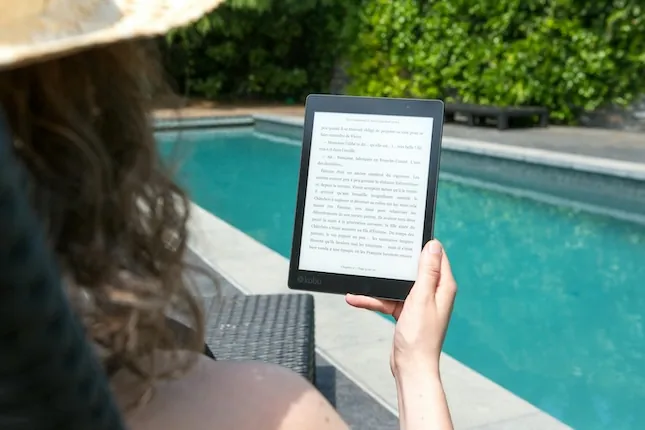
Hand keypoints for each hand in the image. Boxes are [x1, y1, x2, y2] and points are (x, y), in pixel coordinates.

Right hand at [345, 240, 456, 376]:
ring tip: (360, 277)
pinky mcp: (405, 313)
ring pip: (397, 285)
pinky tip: (355, 298)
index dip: (422, 245)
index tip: (405, 234)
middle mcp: (432, 293)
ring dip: (379, 284)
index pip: (435, 257)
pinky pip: (387, 300)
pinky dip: (373, 300)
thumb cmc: (420, 337)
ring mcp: (418, 304)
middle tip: (380, 249)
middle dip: (396, 262)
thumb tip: (433, 245)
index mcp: (442, 287)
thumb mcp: (421, 298)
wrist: (410, 367)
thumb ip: (427, 272)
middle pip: (413, 269)